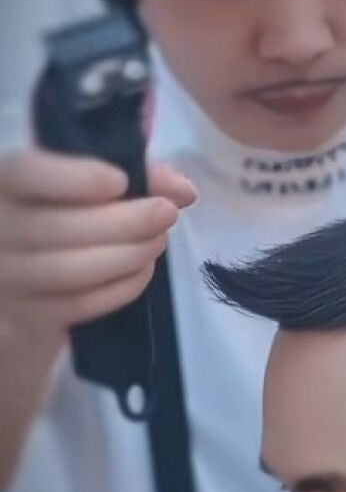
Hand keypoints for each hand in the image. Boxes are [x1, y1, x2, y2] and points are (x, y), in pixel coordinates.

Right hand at [0, 150, 196, 338]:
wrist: (29, 288)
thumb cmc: (64, 220)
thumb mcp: (92, 187)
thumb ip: (137, 176)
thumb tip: (183, 189)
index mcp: (3, 184)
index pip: (26, 175)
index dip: (75, 178)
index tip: (121, 181)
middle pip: (56, 228)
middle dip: (123, 221)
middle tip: (166, 214)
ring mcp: (5, 278)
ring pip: (68, 272)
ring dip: (126, 255)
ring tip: (158, 241)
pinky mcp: (26, 316)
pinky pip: (78, 305)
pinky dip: (120, 287)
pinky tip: (143, 270)